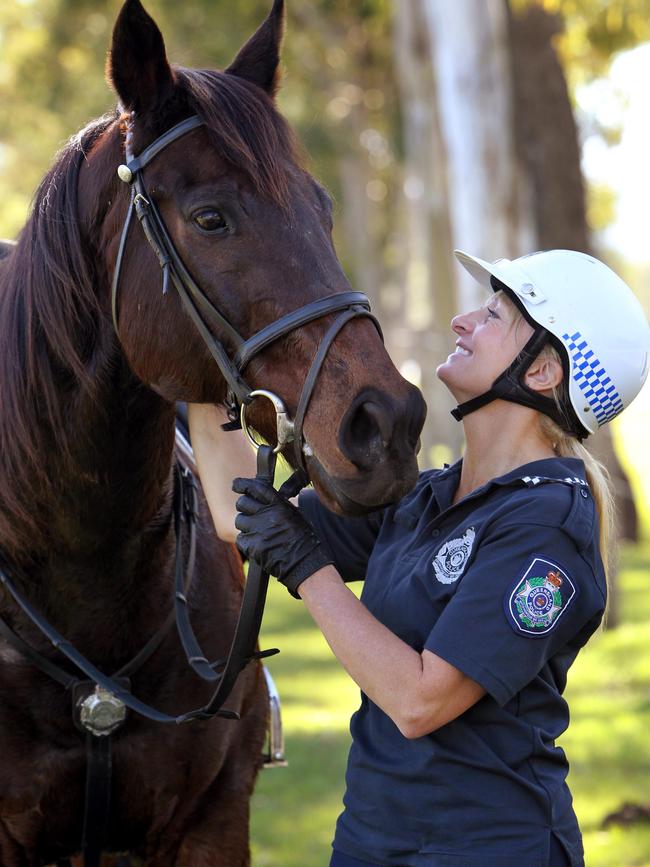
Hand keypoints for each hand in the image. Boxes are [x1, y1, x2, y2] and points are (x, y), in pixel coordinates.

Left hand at [233, 478, 332, 597]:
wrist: (305, 563)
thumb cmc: (303, 538)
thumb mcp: (294, 514)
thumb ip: (277, 504)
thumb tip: (259, 497)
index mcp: (279, 505)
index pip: (255, 488)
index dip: (242, 484)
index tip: (236, 485)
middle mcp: (267, 514)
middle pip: (242, 503)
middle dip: (244, 508)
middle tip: (251, 515)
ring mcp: (259, 530)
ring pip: (239, 520)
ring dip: (246, 526)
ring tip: (258, 533)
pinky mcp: (253, 546)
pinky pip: (241, 539)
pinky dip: (247, 542)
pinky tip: (258, 545)